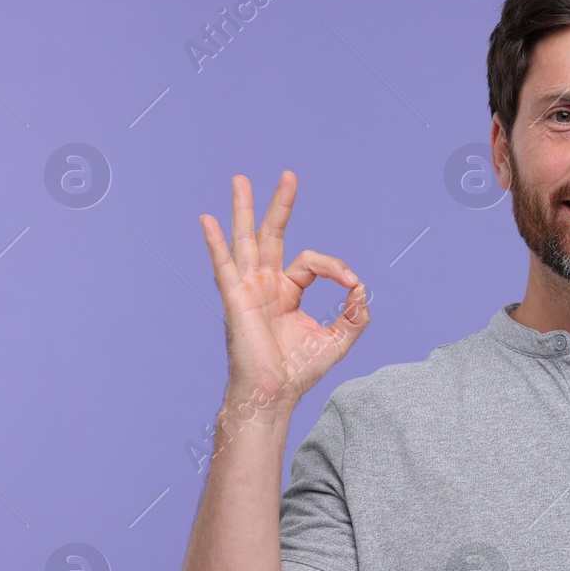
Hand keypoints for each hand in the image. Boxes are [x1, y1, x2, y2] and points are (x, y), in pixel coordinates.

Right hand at [199, 171, 368, 414]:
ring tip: (240, 179)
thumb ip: (355, 313)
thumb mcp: (338, 339)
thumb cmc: (298, 371)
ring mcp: (249, 289)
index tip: (353, 284)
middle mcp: (266, 285)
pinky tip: (207, 219)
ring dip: (244, 209)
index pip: (312, 263)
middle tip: (289, 176)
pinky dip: (215, 242)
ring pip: (247, 241)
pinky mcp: (237, 299)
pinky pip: (224, 265)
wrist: (274, 394)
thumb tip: (362, 288)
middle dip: (280, 206)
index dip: (336, 267)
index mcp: (288, 292)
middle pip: (273, 236)